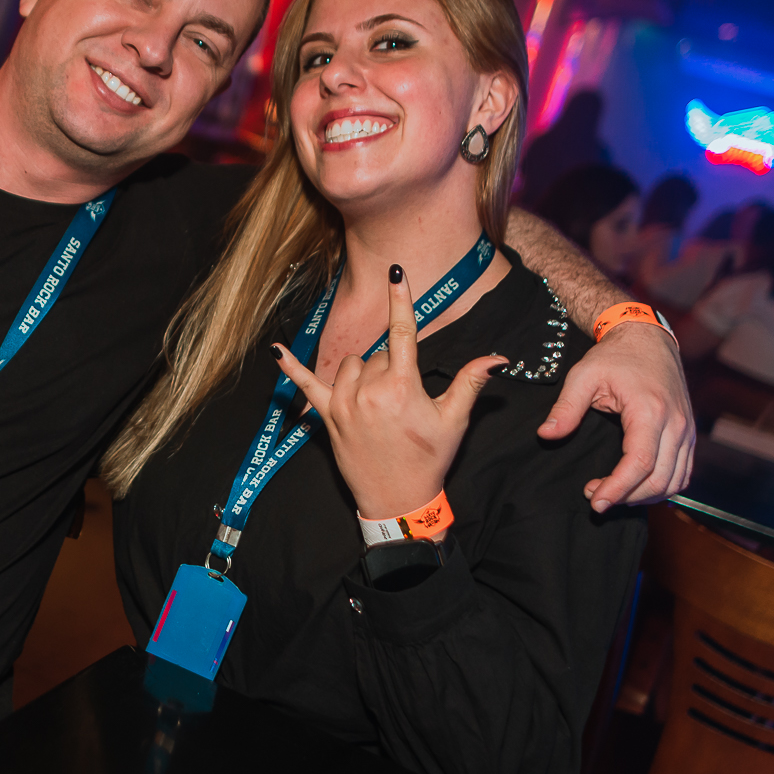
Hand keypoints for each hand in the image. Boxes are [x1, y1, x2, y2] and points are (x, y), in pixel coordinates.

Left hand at [273, 264, 506, 519]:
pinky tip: (274, 351)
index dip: (401, 300)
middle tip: (403, 402)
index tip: (395, 271)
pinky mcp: (327, 417)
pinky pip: (305, 385)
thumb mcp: (453, 421)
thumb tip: (498, 358)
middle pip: (377, 355)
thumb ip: (470, 383)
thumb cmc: (429, 460)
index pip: (402, 333)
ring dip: (362, 374)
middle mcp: (370, 391)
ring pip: (351, 365)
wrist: (399, 501)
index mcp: (403, 387)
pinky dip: (290, 368)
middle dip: (391, 367)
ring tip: (379, 403)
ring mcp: (344, 404)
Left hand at [539, 321, 693, 510]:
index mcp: (650, 411)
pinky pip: (683, 473)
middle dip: (626, 497)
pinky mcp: (688, 433)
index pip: (639, 464)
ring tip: (612, 493)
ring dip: (644, 497)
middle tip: (595, 497)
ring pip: (674, 482)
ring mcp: (686, 430)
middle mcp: (675, 424)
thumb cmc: (614, 356)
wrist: (646, 338)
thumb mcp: (583, 376)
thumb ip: (565, 408)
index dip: (617, 489)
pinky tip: (636, 487)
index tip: (595, 502)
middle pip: (659, 480)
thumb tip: (545, 435)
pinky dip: (662, 487)